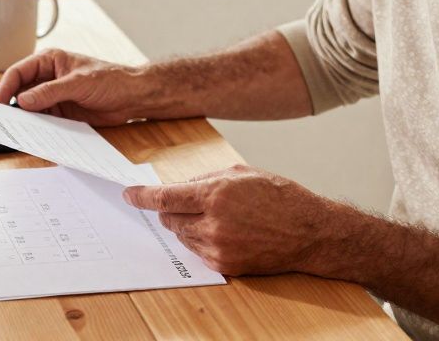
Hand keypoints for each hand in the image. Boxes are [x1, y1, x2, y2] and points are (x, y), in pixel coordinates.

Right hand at [0, 49, 161, 125]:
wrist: (133, 97)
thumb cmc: (111, 79)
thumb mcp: (79, 82)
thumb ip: (50, 91)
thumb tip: (23, 100)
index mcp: (49, 61)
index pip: (18, 73)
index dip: (4, 88)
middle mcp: (47, 79)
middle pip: (20, 92)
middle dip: (9, 106)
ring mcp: (53, 97)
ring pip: (29, 109)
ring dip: (23, 120)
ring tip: (13, 132)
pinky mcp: (61, 113)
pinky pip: (43, 122)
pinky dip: (36, 129)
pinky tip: (32, 136)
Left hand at [123, 164, 348, 276]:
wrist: (310, 232)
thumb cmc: (280, 197)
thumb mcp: (242, 173)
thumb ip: (206, 178)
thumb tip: (179, 186)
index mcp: (216, 194)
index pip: (165, 197)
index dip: (142, 197)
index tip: (129, 195)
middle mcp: (214, 222)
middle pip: (169, 218)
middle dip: (170, 209)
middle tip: (184, 202)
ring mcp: (218, 247)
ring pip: (181, 236)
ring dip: (186, 224)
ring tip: (215, 216)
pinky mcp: (225, 265)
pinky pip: (197, 252)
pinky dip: (201, 240)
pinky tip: (223, 231)